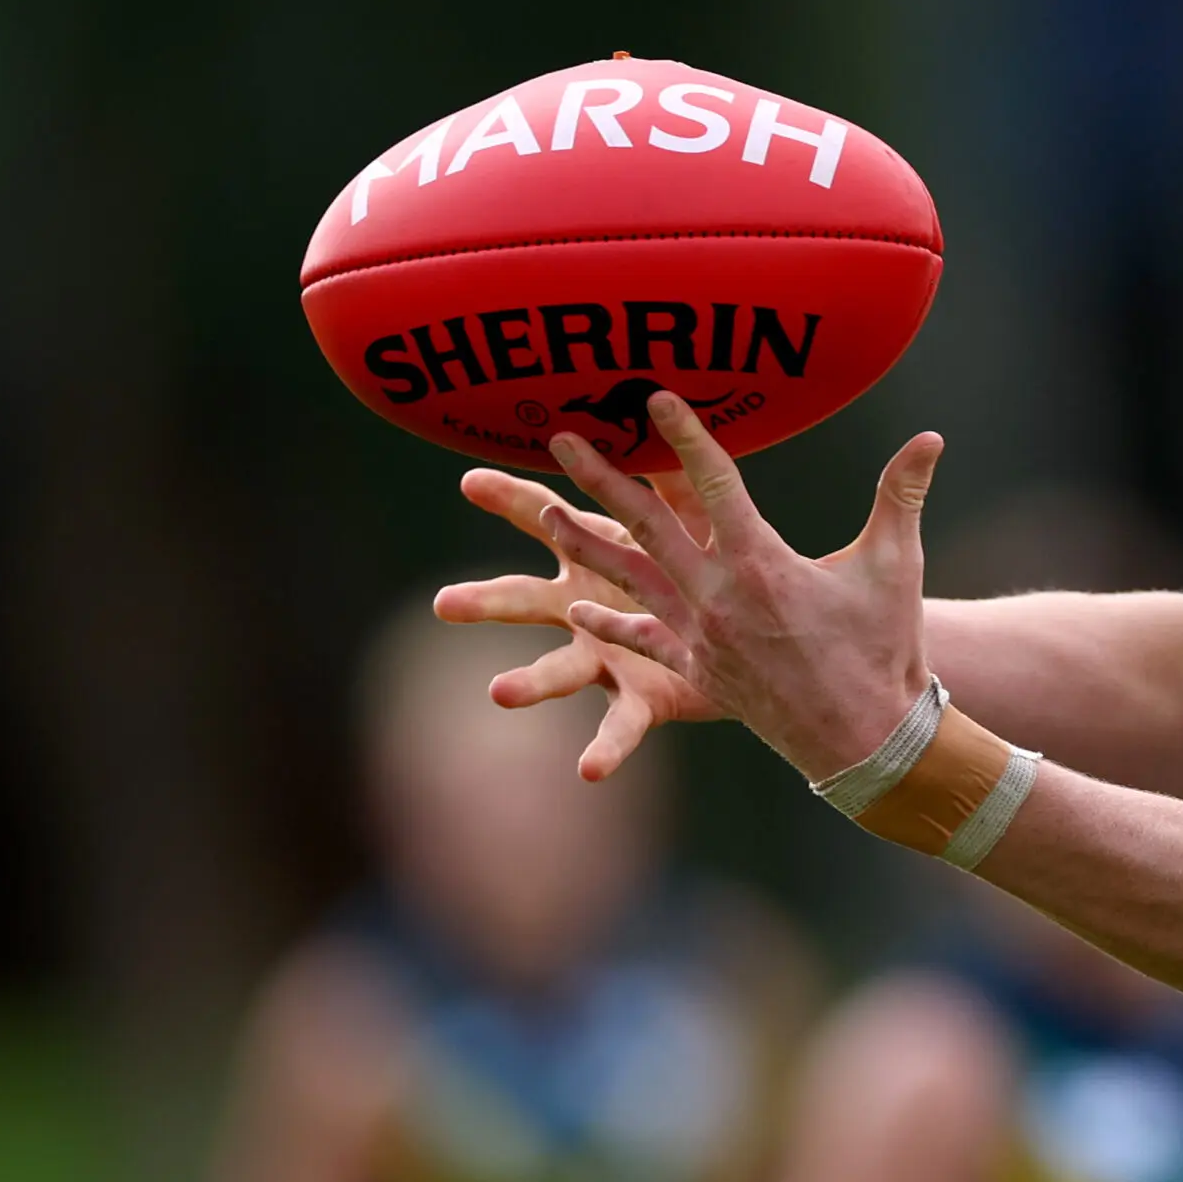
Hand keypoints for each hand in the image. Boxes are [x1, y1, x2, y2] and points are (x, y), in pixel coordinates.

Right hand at [435, 467, 726, 778]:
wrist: (741, 639)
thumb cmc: (706, 567)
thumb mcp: (693, 518)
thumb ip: (678, 474)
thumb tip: (669, 411)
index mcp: (596, 556)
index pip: (546, 519)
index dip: (512, 499)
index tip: (470, 481)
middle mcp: (584, 606)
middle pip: (525, 598)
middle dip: (486, 600)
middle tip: (441, 604)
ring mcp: (605, 656)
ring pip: (558, 668)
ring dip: (528, 681)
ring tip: (498, 692)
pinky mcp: (638, 697)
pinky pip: (620, 725)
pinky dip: (605, 747)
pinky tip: (588, 770)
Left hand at [531, 390, 942, 785]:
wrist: (867, 738)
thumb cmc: (883, 648)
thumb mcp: (894, 566)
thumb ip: (903, 495)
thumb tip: (932, 439)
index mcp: (761, 562)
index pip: (714, 482)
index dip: (684, 436)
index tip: (655, 397)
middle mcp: (717, 595)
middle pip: (647, 524)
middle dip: (601, 476)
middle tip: (564, 438)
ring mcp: (701, 635)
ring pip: (627, 579)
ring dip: (583, 543)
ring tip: (544, 512)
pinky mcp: (699, 669)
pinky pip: (643, 640)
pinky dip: (609, 626)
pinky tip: (576, 613)